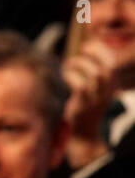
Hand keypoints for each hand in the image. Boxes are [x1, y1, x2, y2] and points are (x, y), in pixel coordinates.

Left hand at [62, 39, 117, 166]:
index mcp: (111, 85)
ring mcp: (96, 99)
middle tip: (79, 51)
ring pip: (95, 75)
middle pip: (107, 68)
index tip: (86, 46)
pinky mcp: (82, 105)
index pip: (113, 63)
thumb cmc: (84, 103)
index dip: (101, 50)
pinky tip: (64, 76)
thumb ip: (92, 69)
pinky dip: (70, 76)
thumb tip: (84, 47)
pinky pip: (80, 86)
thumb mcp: (94, 87)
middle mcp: (107, 92)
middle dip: (93, 55)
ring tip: (68, 64)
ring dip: (79, 64)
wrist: (82, 132)